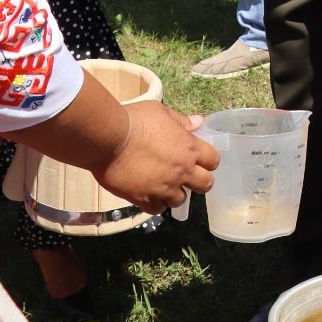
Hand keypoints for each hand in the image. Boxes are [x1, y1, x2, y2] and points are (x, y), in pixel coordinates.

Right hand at [91, 101, 217, 213]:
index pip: (214, 161)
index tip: (199, 160)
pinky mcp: (144, 199)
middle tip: (187, 177)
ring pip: (180, 200)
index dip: (208, 161)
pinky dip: (155, 204)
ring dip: (175, 194)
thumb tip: (198, 122)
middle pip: (205, 185)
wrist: (108, 139)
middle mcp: (181, 170)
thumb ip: (181, 120)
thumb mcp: (161, 112)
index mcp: (189, 148)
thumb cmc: (135, 120)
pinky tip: (149, 195)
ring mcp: (164, 187)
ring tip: (164, 186)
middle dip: (199, 182)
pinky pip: (157, 209)